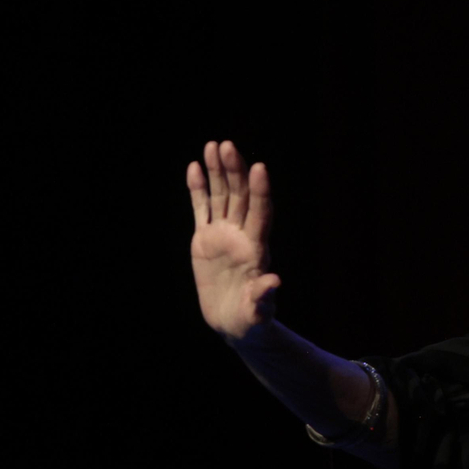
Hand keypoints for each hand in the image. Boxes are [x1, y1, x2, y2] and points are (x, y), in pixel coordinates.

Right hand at [188, 140, 279, 340]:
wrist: (234, 323)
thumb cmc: (251, 320)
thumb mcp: (257, 312)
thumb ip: (263, 295)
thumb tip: (274, 281)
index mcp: (256, 250)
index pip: (261, 213)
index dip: (261, 191)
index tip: (259, 168)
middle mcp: (241, 236)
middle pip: (240, 197)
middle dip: (235, 172)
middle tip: (228, 146)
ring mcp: (223, 235)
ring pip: (221, 197)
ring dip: (218, 172)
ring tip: (214, 145)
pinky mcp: (204, 240)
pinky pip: (201, 209)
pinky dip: (197, 189)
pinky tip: (194, 166)